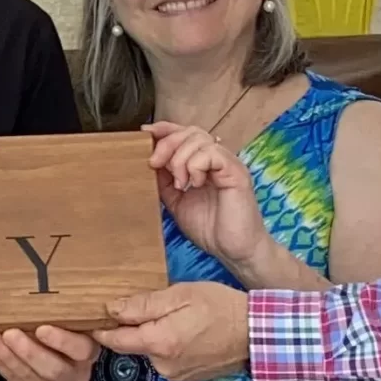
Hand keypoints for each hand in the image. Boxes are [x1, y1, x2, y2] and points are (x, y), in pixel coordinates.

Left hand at [0, 324, 96, 380]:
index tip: (42, 329)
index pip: (80, 349)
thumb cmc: (65, 335)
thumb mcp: (72, 325)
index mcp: (86, 353)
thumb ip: (64, 316)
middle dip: (28, 352)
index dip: (62, 341)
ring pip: (29, 376)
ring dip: (7, 356)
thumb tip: (40, 290)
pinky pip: (13, 379)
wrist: (63, 367)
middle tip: (10, 334)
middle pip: (53, 369)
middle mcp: (72, 374)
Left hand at [95, 281, 252, 380]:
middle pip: (133, 346)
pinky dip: (169, 347)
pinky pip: (167, 361)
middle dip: (134, 329)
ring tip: (172, 318)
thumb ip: (144, 304)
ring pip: (151, 353)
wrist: (257, 335)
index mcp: (158, 343)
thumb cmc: (220, 307)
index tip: (90, 317)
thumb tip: (111, 310)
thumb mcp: (182, 295)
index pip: (114, 341)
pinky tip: (185, 333)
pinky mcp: (187, 379)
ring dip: (154, 337)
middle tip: (145, 307)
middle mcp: (162, 366)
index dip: (101, 329)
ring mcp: (175, 376)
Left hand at [143, 122, 267, 272]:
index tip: (144, 134)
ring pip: (199, 139)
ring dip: (180, 159)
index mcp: (205, 164)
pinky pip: (212, 153)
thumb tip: (149, 162)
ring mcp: (228, 165)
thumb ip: (165, 182)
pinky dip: (196, 166)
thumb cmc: (211, 229)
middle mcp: (218, 160)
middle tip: (154, 163)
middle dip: (167, 143)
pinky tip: (195, 184)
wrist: (234, 251)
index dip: (165, 130)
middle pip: (191, 131)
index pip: (186, 134)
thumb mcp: (177, 202)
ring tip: (179, 183)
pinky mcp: (236, 173)